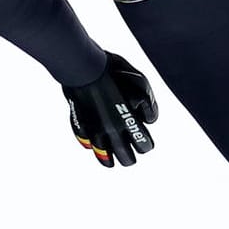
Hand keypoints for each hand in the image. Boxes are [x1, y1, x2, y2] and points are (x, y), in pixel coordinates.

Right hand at [62, 53, 158, 167]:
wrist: (83, 66)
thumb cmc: (111, 70)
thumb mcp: (139, 81)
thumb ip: (146, 101)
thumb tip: (146, 118)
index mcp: (128, 119)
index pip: (143, 144)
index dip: (146, 143)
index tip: (145, 141)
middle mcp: (112, 129)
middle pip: (127, 156)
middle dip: (132, 155)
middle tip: (133, 153)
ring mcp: (95, 129)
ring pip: (106, 157)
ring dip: (112, 159)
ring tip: (114, 162)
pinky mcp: (81, 126)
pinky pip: (88, 144)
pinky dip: (95, 149)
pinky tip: (96, 150)